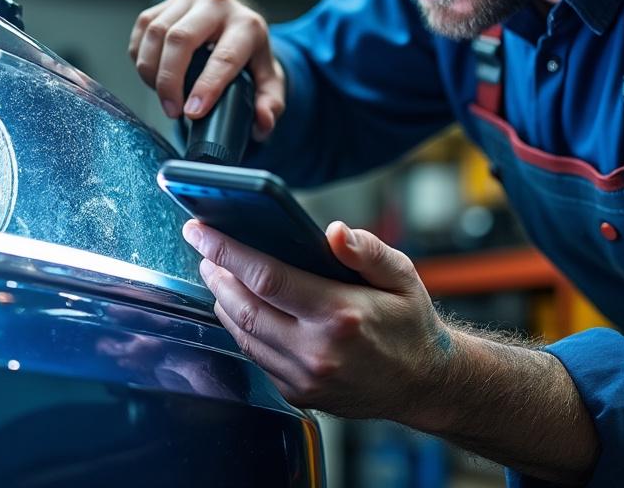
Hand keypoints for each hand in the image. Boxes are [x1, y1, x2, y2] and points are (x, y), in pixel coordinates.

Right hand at [128, 0, 284, 139]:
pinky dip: (140, 56)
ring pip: (156, 33)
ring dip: (151, 71)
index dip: (206, 87)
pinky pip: (143, 28)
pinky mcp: (167, 2)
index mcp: (247, 25)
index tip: (192, 112)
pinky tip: (153, 75)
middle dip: (169, 80)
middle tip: (172, 111)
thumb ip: (271, 105)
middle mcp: (218, 4)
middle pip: (180, 39)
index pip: (223, 57)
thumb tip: (263, 121)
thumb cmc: (251, 60)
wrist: (238, 28)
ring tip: (163, 96)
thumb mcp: (269, 84)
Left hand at [182, 218, 454, 422]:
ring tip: (217, 274)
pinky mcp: (298, 393)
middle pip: (243, 308)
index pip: (266, 277)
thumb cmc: (411, 325)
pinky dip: (242, 329)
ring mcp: (304, 378)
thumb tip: (334, 232)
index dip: (227, 251)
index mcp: (340, 315)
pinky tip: (241, 308)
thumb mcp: (402, 276)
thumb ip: (367, 250)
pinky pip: (256, 357)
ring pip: (243, 335)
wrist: (424, 384)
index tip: (200, 231)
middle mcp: (316, 350)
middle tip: (205, 250)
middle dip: (216, 275)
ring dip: (223, 302)